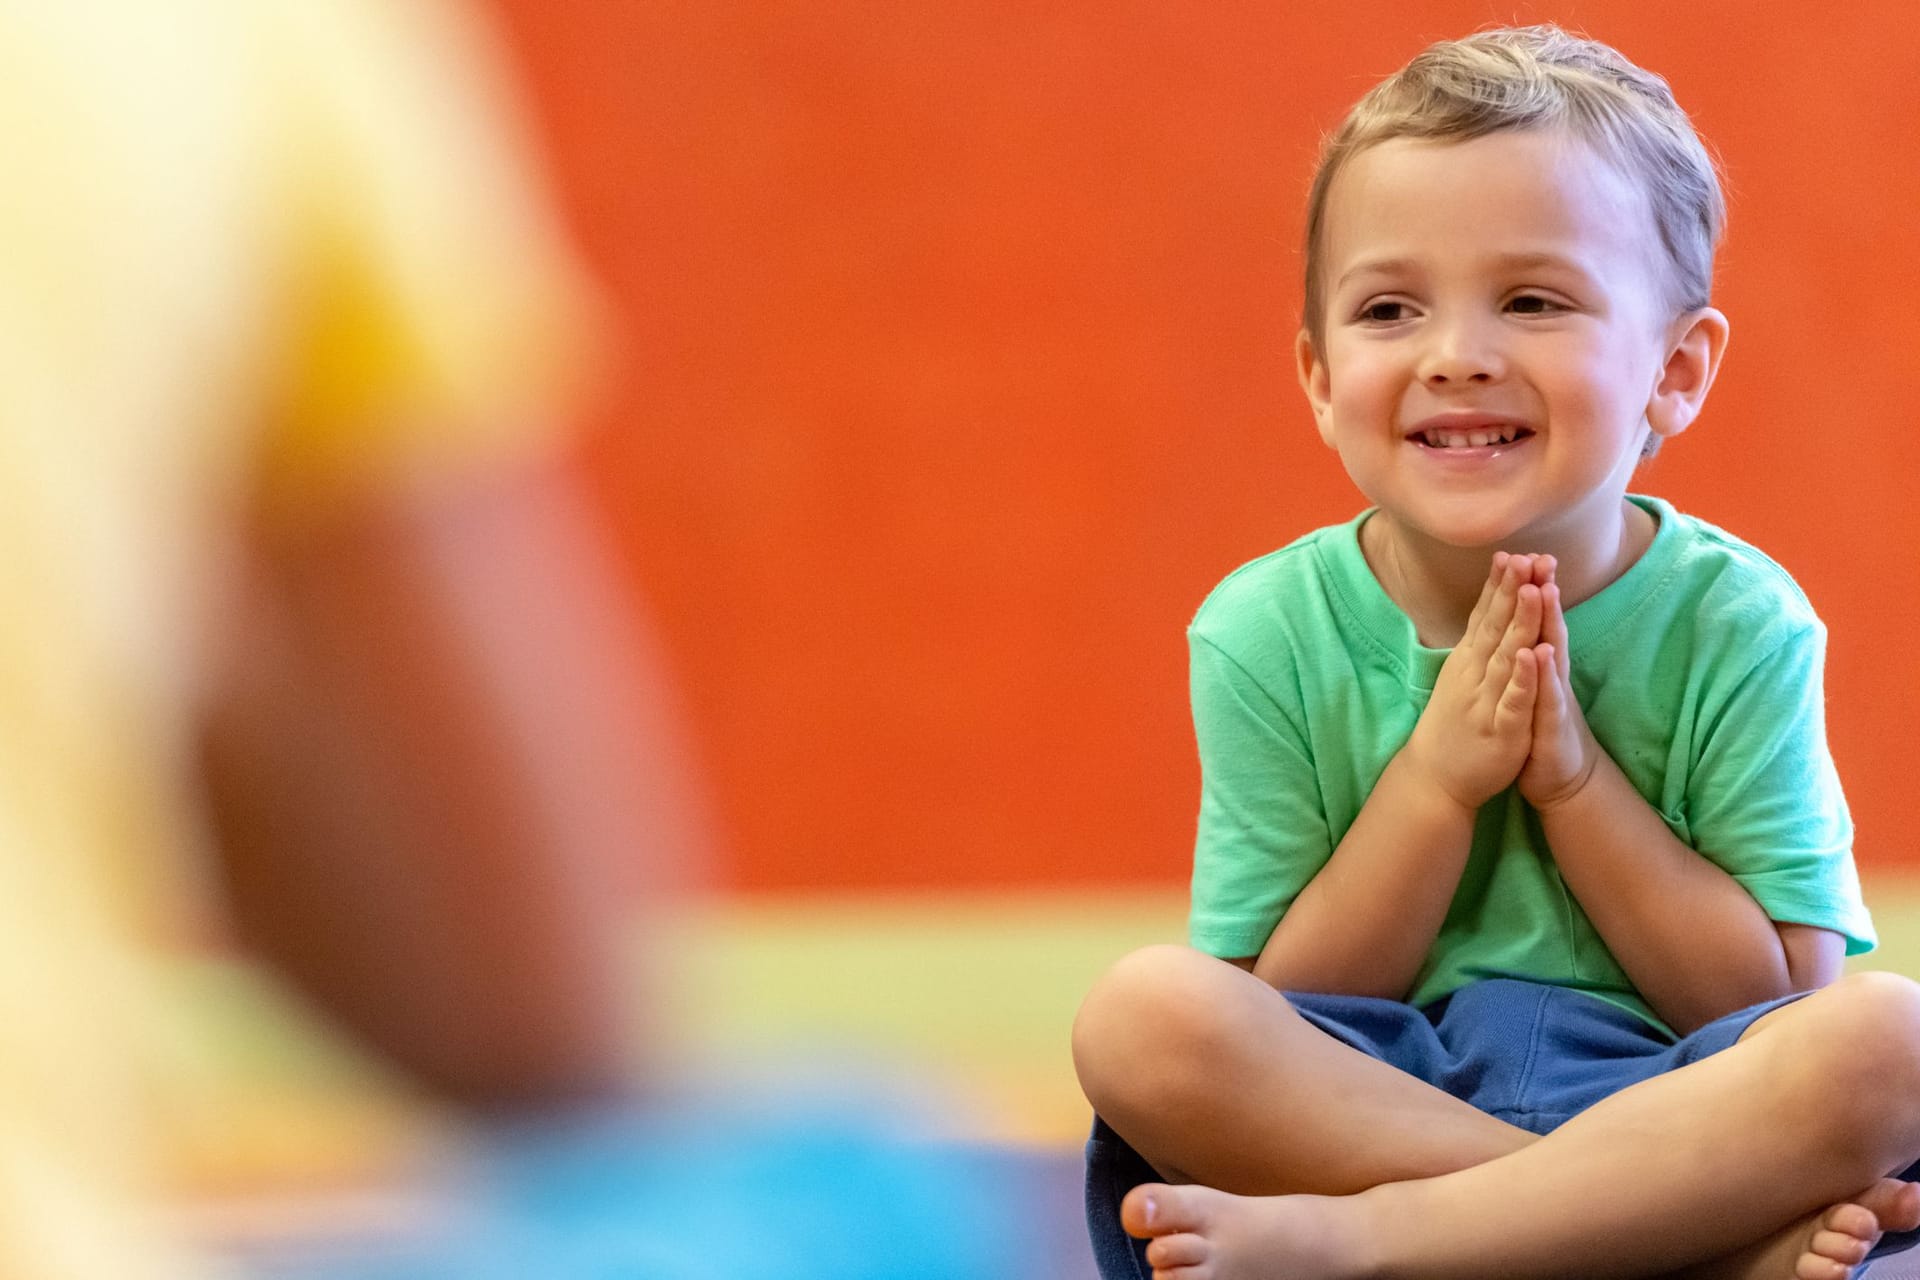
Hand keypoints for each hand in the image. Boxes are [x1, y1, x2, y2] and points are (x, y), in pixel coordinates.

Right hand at [1403, 552, 1543, 810]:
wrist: (1435, 778)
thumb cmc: (1454, 724)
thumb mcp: (1462, 677)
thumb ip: (1476, 644)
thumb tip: (1486, 609)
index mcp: (1470, 660)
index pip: (1486, 616)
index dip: (1500, 585)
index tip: (1512, 552)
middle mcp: (1475, 673)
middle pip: (1497, 626)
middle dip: (1512, 591)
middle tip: (1524, 557)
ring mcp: (1487, 700)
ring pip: (1506, 656)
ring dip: (1518, 623)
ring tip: (1531, 591)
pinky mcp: (1501, 729)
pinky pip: (1513, 700)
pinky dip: (1521, 678)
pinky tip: (1529, 656)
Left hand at [1516, 557, 1599, 811]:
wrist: (1560, 776)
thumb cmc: (1540, 725)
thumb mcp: (1530, 684)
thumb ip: (1528, 650)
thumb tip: (1522, 618)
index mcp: (1538, 663)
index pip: (1532, 620)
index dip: (1527, 589)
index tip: (1519, 552)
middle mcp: (1550, 674)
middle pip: (1546, 626)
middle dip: (1543, 592)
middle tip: (1539, 556)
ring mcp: (1554, 697)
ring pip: (1552, 654)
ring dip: (1550, 623)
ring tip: (1546, 590)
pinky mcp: (1552, 725)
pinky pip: (1548, 697)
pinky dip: (1544, 676)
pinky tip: (1542, 654)